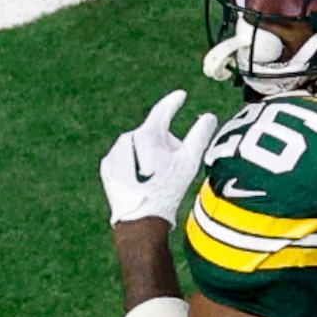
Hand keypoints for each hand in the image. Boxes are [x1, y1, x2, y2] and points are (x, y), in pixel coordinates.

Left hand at [100, 89, 217, 226]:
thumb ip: (199, 136)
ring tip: (157, 179)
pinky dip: (134, 165)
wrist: (140, 222)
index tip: (181, 95)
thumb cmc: (167, 192)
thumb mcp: (189, 163)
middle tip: (173, 168)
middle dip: (165, 145)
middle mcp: (126, 139)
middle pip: (153, 134)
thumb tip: (209, 117)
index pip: (162, 111)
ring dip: (149, 156)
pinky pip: (124, 159)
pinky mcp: (107, 167)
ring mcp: (114, 153)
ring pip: (138, 147)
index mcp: (147, 135)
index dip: (174, 102)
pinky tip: (142, 181)